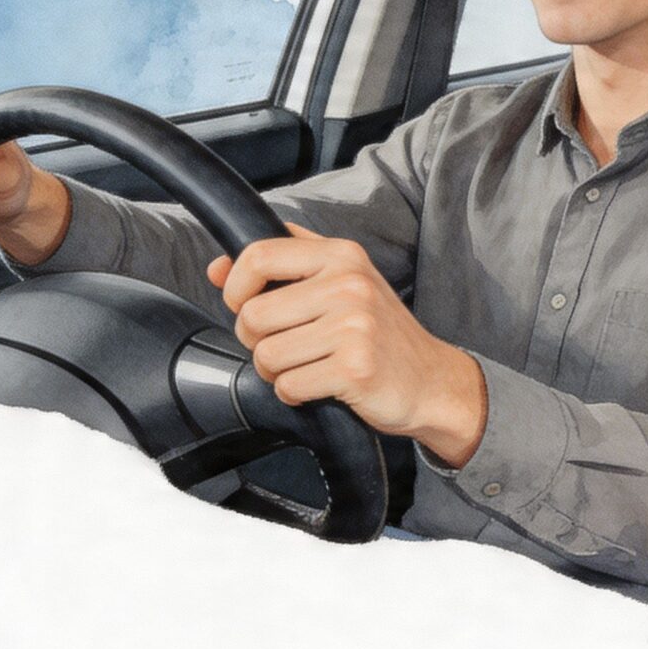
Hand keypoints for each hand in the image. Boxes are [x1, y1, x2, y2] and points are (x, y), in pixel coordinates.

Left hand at [210, 224, 487, 464]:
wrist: (431, 381)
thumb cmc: (378, 333)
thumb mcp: (339, 282)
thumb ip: (282, 265)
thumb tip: (216, 267)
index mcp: (341, 255)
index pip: (258, 255)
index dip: (236, 287)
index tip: (244, 305)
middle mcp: (349, 283)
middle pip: (253, 315)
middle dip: (256, 341)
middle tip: (286, 347)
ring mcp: (354, 326)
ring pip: (266, 355)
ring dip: (276, 372)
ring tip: (306, 366)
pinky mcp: (355, 368)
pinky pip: (289, 386)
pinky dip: (295, 394)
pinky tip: (321, 386)